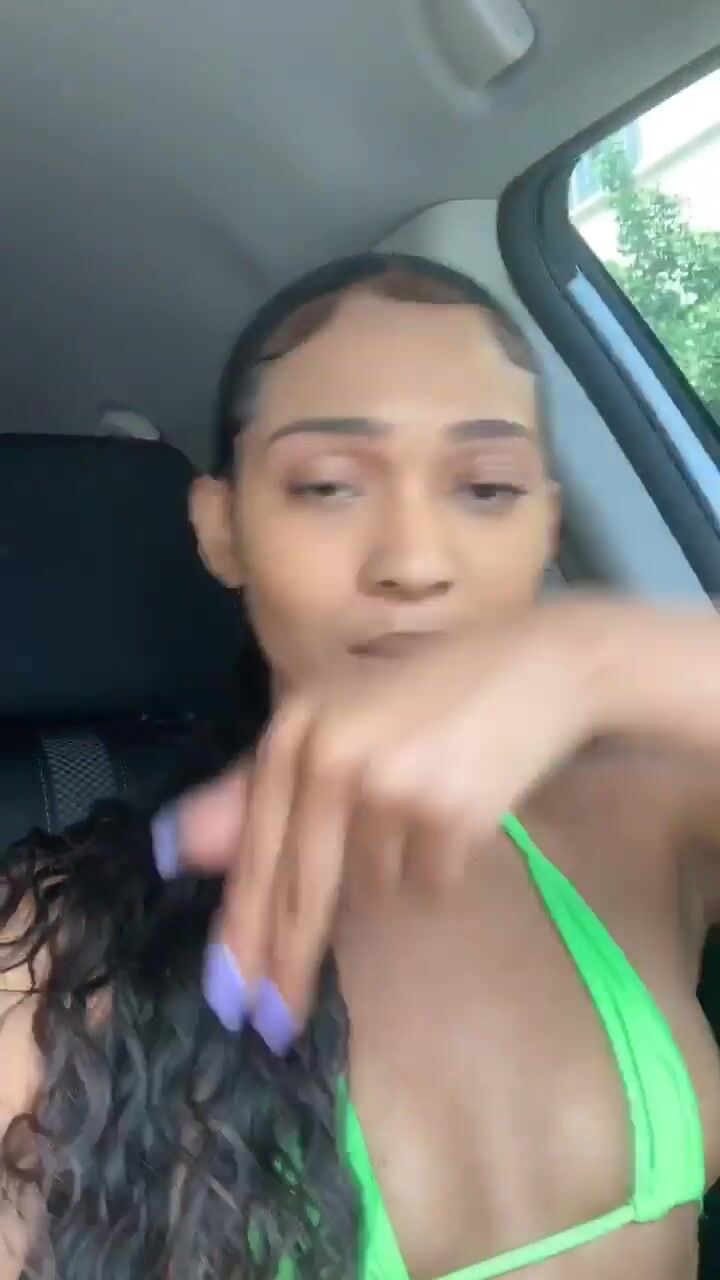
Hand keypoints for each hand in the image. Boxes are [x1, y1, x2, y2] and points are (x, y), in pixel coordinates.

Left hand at [153, 599, 607, 1050]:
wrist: (540, 668)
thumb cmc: (431, 696)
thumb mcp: (336, 724)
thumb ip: (257, 787)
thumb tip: (178, 849)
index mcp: (294, 729)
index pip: (257, 846)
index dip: (242, 925)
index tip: (228, 993)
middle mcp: (330, 756)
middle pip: (300, 888)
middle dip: (286, 963)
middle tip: (274, 1026)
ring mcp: (390, 786)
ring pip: (372, 890)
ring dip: (391, 876)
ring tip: (422, 810)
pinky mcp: (447, 815)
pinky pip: (426, 886)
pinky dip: (438, 869)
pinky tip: (458, 814)